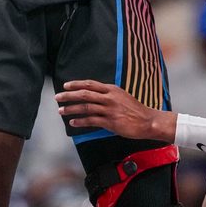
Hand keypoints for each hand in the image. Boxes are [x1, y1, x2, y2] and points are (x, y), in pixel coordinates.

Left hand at [55, 80, 172, 140]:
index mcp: (111, 89)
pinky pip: (92, 121)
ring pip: (86, 107)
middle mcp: (109, 98)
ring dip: (71, 109)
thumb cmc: (134, 109)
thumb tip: (93, 95)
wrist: (148, 121)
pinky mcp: (111, 122)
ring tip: (61, 111)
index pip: (90, 84)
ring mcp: (109, 110)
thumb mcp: (121, 96)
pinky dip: (80, 121)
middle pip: (84, 94)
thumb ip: (107, 94)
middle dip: (69, 95)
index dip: (76, 84)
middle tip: (57, 97)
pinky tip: (73, 122)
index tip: (66, 86)